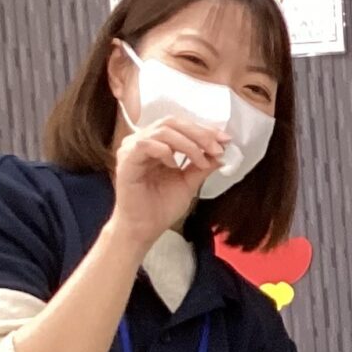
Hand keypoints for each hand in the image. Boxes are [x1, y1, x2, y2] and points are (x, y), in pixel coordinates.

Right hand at [109, 113, 224, 247]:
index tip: (225, 140)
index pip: (181, 126)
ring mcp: (132, 148)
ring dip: (188, 144)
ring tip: (201, 161)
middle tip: (217, 148)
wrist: (144, 229)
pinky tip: (175, 165)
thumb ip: (202, 166)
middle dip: (199, 133)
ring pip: (162, 130)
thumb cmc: (161, 207)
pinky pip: (145, 144)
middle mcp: (143, 141)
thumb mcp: (189, 183)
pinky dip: (165, 151)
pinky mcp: (126, 160)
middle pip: (172, 122)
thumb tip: (221, 154)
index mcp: (157, 144)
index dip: (204, 130)